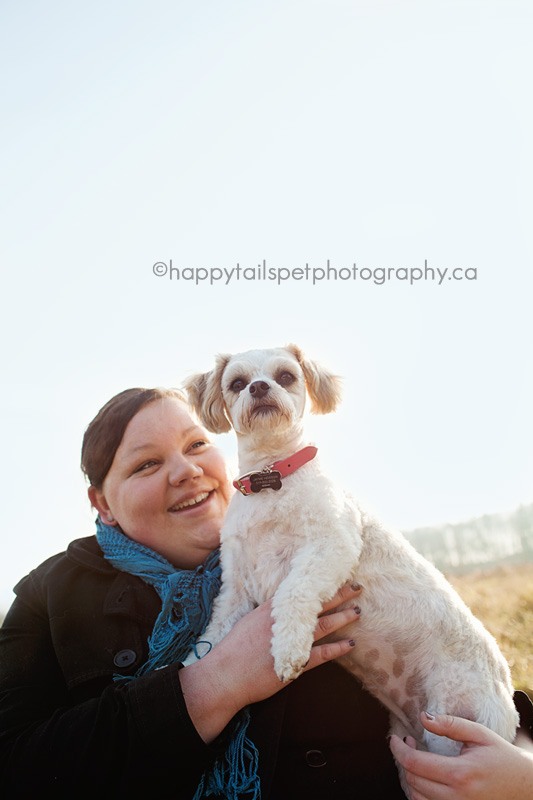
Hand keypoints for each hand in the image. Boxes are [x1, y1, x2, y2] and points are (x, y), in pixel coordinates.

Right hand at [180, 581, 361, 741]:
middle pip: (316, 604)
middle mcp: (283, 621)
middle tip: (357, 586)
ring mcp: (290, 641)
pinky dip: (337, 649)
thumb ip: (265, 615)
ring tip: (358, 611)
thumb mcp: (248, 623)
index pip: (300, 592)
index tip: (334, 575)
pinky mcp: (294, 663)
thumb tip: (279, 610)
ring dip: (342, 617)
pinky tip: (350, 644)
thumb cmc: (232, 650)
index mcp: (271, 609)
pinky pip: (321, 655)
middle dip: (338, 594)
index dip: (318, 585)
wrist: (225, 675)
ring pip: (323, 625)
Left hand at [389, 711, 532, 799]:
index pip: (415, 764)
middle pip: (412, 781)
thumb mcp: (479, 734)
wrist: (524, 787)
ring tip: (417, 759)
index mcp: (460, 774)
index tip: (394, 738)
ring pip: (416, 797)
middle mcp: (457, 798)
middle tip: (410, 742)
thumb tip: (423, 718)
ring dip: (411, 778)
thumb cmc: (502, 758)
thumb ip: (450, 725)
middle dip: (404, 760)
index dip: (398, 749)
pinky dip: (420, 794)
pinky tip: (426, 777)